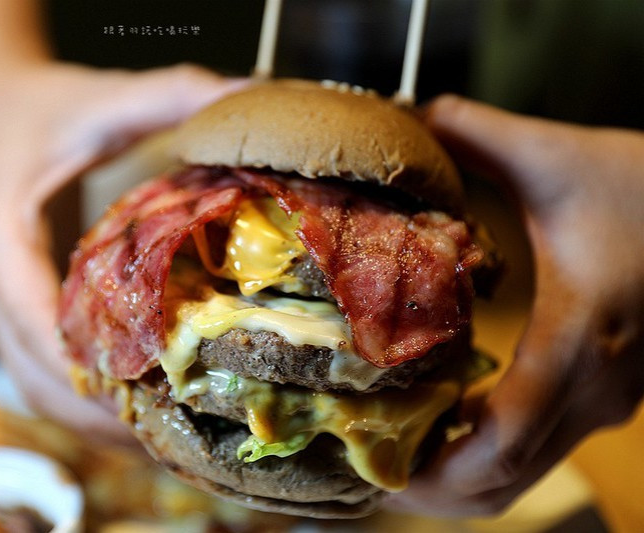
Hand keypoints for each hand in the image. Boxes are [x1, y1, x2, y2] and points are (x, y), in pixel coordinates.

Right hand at [0, 63, 246, 442]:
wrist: (2, 112)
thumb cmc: (52, 109)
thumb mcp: (107, 96)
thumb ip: (172, 93)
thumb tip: (252, 96)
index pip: (33, 320)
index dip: (84, 369)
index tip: (143, 401)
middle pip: (33, 375)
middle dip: (98, 414)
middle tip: (173, 439)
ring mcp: (1, 304)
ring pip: (35, 388)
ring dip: (93, 422)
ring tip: (164, 444)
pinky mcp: (20, 312)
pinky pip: (44, 376)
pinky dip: (85, 405)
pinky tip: (139, 416)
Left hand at [384, 95, 643, 514]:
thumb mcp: (558, 156)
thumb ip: (478, 133)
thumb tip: (411, 114)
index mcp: (577, 340)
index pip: (501, 440)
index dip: (434, 469)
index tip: (376, 467)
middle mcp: (593, 390)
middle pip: (504, 479)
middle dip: (432, 487)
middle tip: (366, 466)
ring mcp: (604, 400)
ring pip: (522, 472)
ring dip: (456, 474)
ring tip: (393, 449)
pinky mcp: (604, 394)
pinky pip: (536, 447)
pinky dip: (484, 452)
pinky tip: (443, 419)